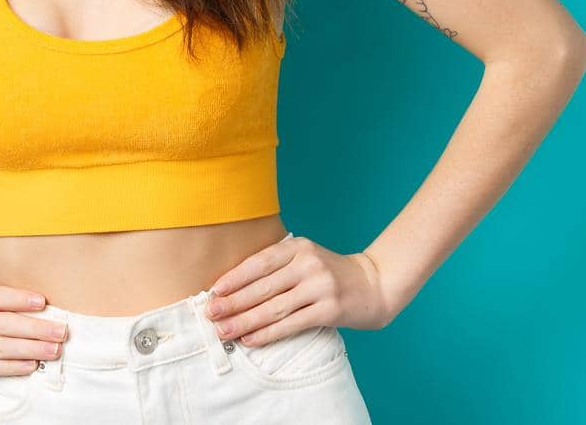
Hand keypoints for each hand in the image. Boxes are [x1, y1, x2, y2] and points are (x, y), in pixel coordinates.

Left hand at [204, 235, 400, 346]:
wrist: (374, 284)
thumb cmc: (330, 274)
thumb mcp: (305, 259)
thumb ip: (277, 267)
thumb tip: (233, 289)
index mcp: (298, 247)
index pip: (259, 262)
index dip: (234, 278)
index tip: (214, 291)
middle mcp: (308, 264)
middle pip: (262, 287)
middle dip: (233, 303)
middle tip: (211, 314)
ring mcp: (320, 287)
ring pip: (273, 308)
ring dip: (245, 321)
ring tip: (224, 331)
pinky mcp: (329, 310)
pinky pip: (291, 324)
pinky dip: (268, 333)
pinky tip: (250, 339)